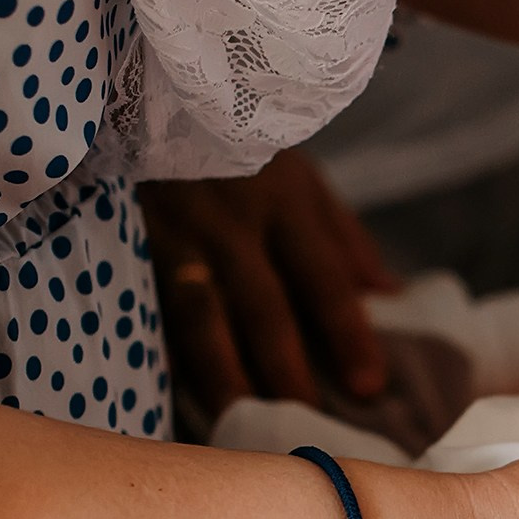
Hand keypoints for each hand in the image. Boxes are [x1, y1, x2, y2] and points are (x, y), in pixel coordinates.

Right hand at [137, 147, 398, 417]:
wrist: (149, 95)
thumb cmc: (235, 150)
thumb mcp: (299, 176)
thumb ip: (343, 239)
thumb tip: (390, 296)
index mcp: (284, 201)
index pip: (323, 275)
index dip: (347, 332)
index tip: (370, 386)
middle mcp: (231, 220)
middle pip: (262, 303)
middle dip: (285, 365)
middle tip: (306, 419)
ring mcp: (174, 234)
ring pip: (199, 314)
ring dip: (221, 373)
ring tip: (240, 423)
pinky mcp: (128, 246)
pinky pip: (148, 309)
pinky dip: (162, 354)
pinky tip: (176, 396)